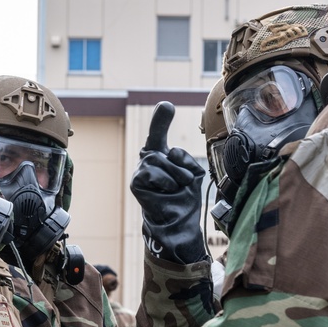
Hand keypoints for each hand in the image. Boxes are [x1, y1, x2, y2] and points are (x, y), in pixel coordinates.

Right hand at [130, 102, 206, 263]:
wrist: (178, 221)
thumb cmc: (184, 198)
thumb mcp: (190, 171)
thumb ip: (182, 156)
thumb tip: (169, 144)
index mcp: (161, 155)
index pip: (158, 131)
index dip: (161, 118)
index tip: (166, 104)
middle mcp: (149, 159)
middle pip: (168, 151)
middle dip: (181, 168)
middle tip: (183, 183)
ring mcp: (140, 169)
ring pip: (161, 161)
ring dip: (175, 177)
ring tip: (175, 189)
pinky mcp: (136, 181)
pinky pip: (153, 172)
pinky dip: (165, 182)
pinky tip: (165, 192)